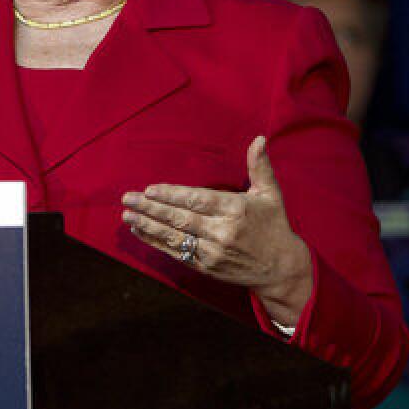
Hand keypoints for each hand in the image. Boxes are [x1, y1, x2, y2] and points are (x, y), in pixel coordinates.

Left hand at [120, 135, 312, 326]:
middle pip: (180, 219)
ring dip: (148, 225)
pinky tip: (139, 231)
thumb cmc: (273, 225)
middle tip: (128, 199)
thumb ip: (259, 166)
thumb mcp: (270, 194)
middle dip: (151, 208)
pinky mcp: (206, 267)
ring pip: (174, 237)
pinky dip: (156, 242)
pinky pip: (176, 253)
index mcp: (235, 210)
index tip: (150, 189)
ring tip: (127, 214)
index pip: (197, 200)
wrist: (281, 269)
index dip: (172, 195)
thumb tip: (259, 138)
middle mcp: (222, 232)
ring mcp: (213, 252)